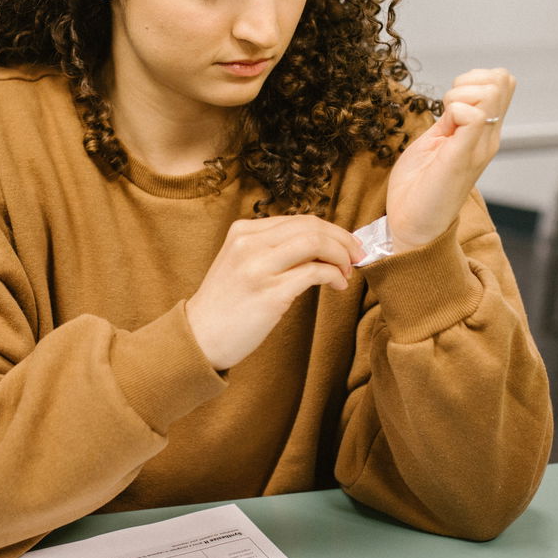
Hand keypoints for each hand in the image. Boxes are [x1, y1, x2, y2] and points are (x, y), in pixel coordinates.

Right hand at [186, 215, 364, 369]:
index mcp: (242, 231)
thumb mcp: (240, 263)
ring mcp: (258, 267)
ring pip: (316, 243)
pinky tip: (338, 286)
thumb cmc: (226, 305)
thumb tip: (321, 247)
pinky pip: (315, 272)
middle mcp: (249, 244)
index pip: (299, 219)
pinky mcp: (270, 293)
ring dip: (341, 256)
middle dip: (343, 240)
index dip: (331, 230)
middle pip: (311, 226)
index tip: (347, 244)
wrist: (199, 338)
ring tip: (347, 272)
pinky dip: (334, 276)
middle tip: (358, 255)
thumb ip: (270, 249)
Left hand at [386, 68, 515, 252]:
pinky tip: (443, 131)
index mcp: (484, 132)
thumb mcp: (437, 141)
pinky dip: (453, 110)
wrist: (412, 225)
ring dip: (459, 94)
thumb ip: (451, 120)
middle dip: (468, 81)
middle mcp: (489, 138)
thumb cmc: (420, 186)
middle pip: (501, 80)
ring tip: (444, 119)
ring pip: (490, 91)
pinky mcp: (464, 156)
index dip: (474, 78)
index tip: (450, 100)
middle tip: (447, 108)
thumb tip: (460, 97)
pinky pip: (472, 114)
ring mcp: (480, 146)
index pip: (502, 82)